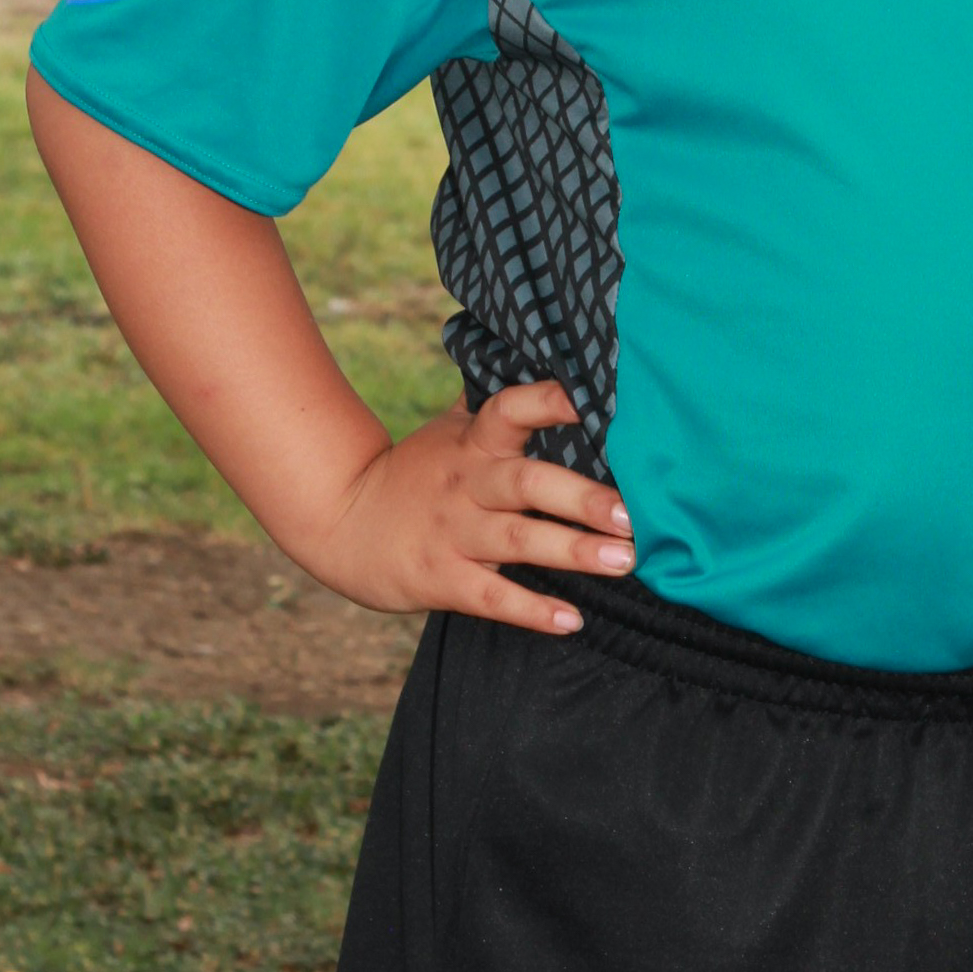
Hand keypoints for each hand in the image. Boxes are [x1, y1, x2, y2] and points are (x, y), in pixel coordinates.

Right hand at [307, 381, 632, 634]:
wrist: (340, 522)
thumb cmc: (414, 472)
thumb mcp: (449, 429)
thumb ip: (492, 401)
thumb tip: (535, 350)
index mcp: (472, 442)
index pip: (510, 410)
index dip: (549, 401)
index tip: (592, 401)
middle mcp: (467, 484)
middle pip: (527, 484)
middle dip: (581, 498)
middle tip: (631, 515)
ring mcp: (453, 533)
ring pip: (518, 541)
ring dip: (573, 552)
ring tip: (623, 561)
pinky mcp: (441, 579)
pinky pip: (492, 597)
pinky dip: (532, 611)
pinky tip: (572, 621)